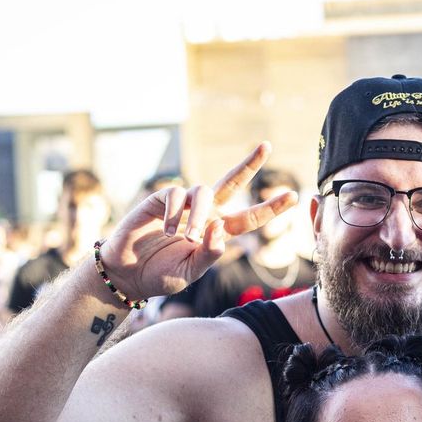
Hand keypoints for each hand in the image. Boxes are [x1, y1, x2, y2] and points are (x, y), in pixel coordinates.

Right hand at [96, 143, 298, 298]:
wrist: (128, 275)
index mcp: (217, 232)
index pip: (250, 218)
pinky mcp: (161, 199)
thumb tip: (219, 229)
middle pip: (231, 183)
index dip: (271, 208)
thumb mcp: (190, 273)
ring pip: (203, 192)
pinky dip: (175, 213)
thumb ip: (208, 255)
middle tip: (266, 146)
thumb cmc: (161, 275)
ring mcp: (183, 205)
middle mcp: (204, 214)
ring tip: (187, 238)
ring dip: (199, 214)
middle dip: (249, 164)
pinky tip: (168, 231)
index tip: (293, 196)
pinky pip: (176, 195)